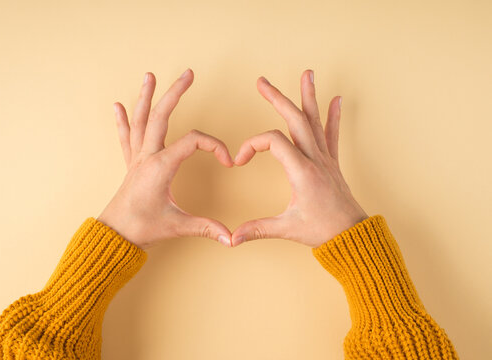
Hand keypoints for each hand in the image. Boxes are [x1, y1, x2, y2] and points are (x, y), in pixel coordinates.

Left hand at [97, 69, 233, 249]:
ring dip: (146, 96)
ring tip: (149, 76)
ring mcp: (136, 158)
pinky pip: (125, 136)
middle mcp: (147, 156)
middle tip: (188, 74)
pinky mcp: (131, 164)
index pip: (193, 141)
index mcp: (161, 166)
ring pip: (141, 120)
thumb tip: (231, 238)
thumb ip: (206, 228)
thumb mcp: (178, 225)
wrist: (114, 234)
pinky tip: (117, 105)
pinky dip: (122, 120)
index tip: (228, 162)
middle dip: (175, 93)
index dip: (216, 146)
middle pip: (161, 116)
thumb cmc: (142, 227)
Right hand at [231, 70, 367, 247]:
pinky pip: (332, 134)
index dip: (251, 146)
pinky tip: (336, 99)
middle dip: (277, 98)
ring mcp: (325, 158)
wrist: (353, 236)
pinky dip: (333, 116)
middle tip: (262, 81)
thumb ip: (257, 229)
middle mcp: (315, 159)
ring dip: (308, 96)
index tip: (240, 161)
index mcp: (302, 171)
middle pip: (295, 119)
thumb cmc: (323, 230)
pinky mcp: (331, 163)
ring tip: (307, 73)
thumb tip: (233, 238)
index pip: (273, 142)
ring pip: (315, 120)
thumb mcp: (287, 229)